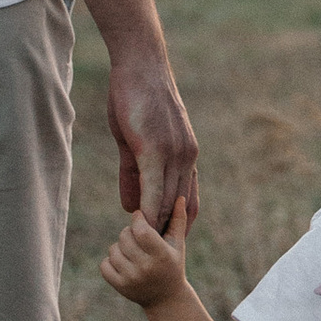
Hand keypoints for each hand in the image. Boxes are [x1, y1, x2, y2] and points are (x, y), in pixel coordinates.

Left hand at [101, 208, 190, 311]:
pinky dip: (111, 260)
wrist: (166, 299)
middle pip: (124, 237)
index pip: (141, 231)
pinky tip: (122, 262)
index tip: (139, 217)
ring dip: (120, 246)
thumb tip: (180, 197)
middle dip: (129, 232)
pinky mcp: (120, 286)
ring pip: (113, 249)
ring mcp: (131, 279)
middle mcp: (146, 268)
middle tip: (137, 236)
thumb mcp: (178, 245)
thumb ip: (178, 220)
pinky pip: (104, 264)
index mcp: (161, 256)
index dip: (137, 220)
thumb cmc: (173, 265)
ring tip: (131, 250)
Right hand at [108, 40, 198, 232]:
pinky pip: (153, 187)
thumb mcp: (134, 141)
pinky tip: (138, 226)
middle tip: (155, 257)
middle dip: (169, 233)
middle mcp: (187, 156)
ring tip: (144, 250)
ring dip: (157, 227)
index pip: (189, 199)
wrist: (139, 63)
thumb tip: (131, 207)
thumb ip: (134, 175)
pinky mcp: (154, 148)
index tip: (167, 247)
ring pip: (168, 201)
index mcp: (186, 154)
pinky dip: (148, 209)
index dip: (178, 225)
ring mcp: (173, 152)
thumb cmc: (134, 96)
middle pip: (182, 206)